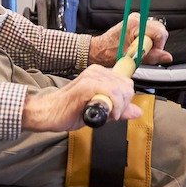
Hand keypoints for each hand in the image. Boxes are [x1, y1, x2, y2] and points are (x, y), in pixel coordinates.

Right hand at [21, 65, 140, 131]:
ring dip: (118, 107)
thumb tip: (137, 111)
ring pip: (121, 89)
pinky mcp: (86, 85)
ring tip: (108, 115)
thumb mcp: (100, 110)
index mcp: (99, 74)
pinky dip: (113, 106)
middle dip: (124, 104)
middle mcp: (96, 71)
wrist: (48, 112)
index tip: (117, 110)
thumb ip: (119, 109)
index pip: (126, 82)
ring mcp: (91, 77)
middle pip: (126, 85)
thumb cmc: (69, 110)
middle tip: (112, 114)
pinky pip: (111, 93)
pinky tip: (105, 114)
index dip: (125, 99)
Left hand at [89, 13, 170, 66]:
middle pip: (160, 29)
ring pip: (157, 30)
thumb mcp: (132, 58)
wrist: (99, 50)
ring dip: (152, 42)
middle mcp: (137, 18)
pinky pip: (150, 31)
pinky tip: (139, 45)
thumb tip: (167, 56)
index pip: (159, 32)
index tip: (151, 53)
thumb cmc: (109, 52)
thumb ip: (152, 56)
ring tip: (140, 49)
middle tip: (145, 52)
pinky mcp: (137, 23)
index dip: (158, 45)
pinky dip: (148, 39)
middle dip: (157, 43)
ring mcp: (137, 19)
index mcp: (135, 24)